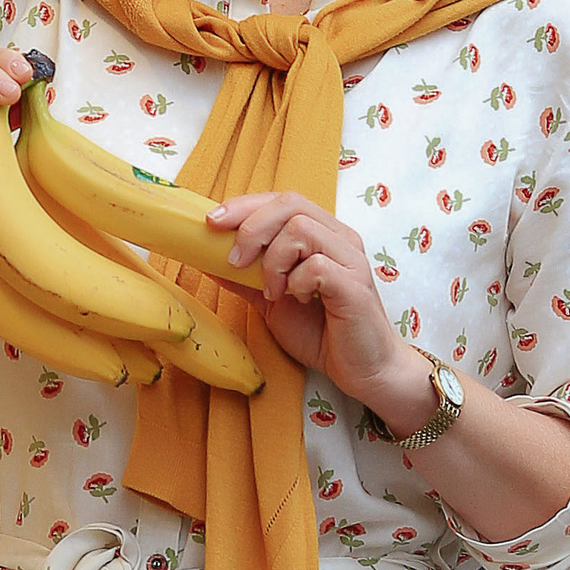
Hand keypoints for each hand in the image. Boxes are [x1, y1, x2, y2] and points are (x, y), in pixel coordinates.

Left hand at [210, 190, 432, 431]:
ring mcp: (350, 259)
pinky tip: (297, 300)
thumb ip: (246, 278)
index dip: (244, 205)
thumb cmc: (322, 332)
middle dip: (253, 226)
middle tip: (235, 260)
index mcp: (322, 234)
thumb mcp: (273, 302)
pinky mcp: (355, 285)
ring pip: (301, 229)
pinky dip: (295, 282)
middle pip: (291, 203)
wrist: (363, 370)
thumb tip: (207, 258)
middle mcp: (339, 238)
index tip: (211, 222)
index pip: (282, 200)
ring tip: (273, 291)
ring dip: (274, 260)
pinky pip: (317, 265)